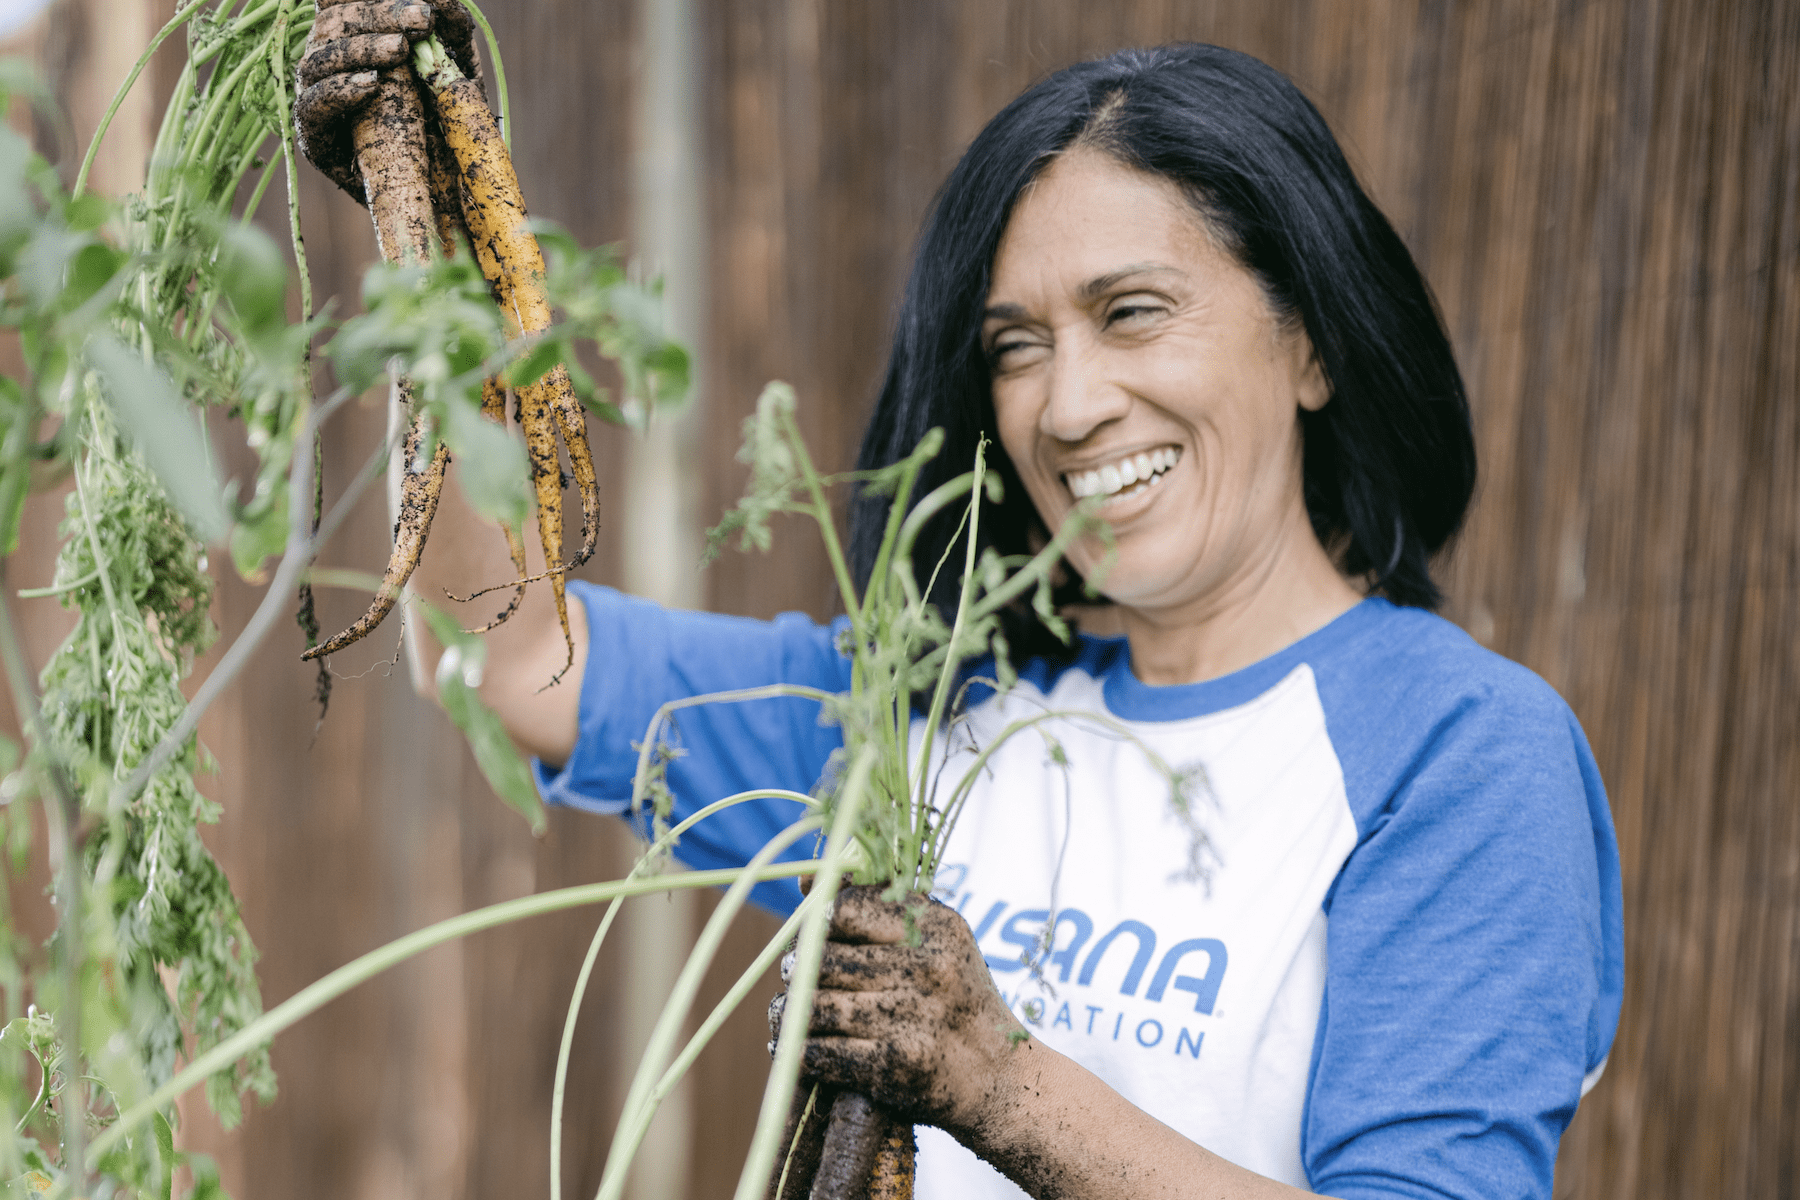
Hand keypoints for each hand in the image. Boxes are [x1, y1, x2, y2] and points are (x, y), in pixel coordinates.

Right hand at [294, 0, 480, 201]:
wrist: (446, 196)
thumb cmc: (450, 129)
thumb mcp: (457, 78)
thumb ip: (451, 39)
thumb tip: (448, 6)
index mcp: (358, 41)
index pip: (345, 2)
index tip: (420, 2)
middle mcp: (331, 65)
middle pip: (333, 22)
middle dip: (378, 13)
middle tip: (421, 18)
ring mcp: (319, 99)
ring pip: (317, 59)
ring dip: (360, 48)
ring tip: (399, 49)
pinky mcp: (317, 139)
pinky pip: (313, 106)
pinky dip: (340, 91)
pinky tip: (371, 85)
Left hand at [771, 885, 1027, 1133]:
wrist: (1000, 1076)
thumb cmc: (958, 999)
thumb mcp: (940, 940)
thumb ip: (881, 907)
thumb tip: (806, 880)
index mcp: (936, 928)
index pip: (847, 910)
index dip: (820, 924)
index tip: (817, 937)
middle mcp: (924, 968)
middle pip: (824, 960)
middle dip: (800, 969)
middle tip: (797, 976)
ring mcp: (908, 1019)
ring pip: (815, 1006)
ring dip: (790, 1011)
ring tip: (789, 1010)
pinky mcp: (892, 1066)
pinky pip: (820, 1052)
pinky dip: (799, 1049)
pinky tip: (797, 1045)